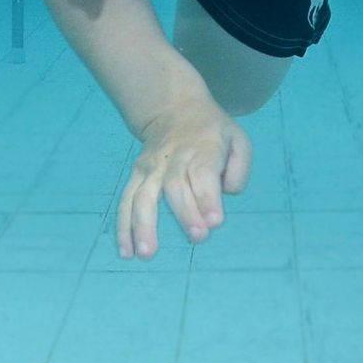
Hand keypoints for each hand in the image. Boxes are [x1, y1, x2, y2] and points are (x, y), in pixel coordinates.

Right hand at [119, 96, 251, 259]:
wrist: (174, 109)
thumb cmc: (212, 133)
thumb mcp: (237, 139)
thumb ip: (239, 168)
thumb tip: (227, 195)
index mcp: (203, 149)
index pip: (203, 174)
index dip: (208, 198)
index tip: (214, 221)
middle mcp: (173, 158)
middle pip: (175, 187)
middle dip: (186, 214)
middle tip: (197, 237)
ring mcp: (151, 167)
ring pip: (143, 196)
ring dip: (143, 225)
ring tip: (147, 253)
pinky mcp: (137, 175)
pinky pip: (126, 201)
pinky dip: (123, 227)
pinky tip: (126, 251)